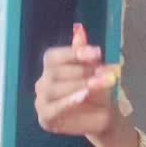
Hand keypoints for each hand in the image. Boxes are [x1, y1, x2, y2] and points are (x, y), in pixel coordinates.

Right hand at [35, 24, 119, 140]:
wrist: (103, 115)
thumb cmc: (96, 90)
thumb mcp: (94, 69)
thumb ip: (84, 52)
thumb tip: (79, 28)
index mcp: (51, 67)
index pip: (53, 56)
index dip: (73, 53)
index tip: (97, 53)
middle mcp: (43, 82)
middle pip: (55, 72)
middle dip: (81, 70)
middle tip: (104, 72)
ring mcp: (41, 100)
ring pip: (53, 88)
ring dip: (78, 84)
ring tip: (97, 83)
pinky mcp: (45, 118)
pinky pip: (54, 108)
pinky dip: (68, 101)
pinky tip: (83, 96)